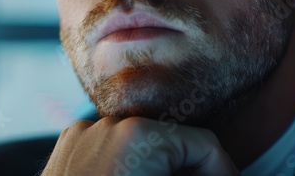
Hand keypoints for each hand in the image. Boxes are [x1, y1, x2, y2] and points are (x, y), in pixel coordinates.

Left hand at [42, 116, 238, 175]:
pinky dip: (127, 164)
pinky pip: (112, 146)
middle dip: (188, 171)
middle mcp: (112, 124)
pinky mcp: (71, 142)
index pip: (204, 144)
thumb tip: (223, 175)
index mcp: (141, 137)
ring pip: (142, 144)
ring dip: (158, 168)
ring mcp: (87, 131)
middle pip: (173, 143)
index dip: (224, 171)